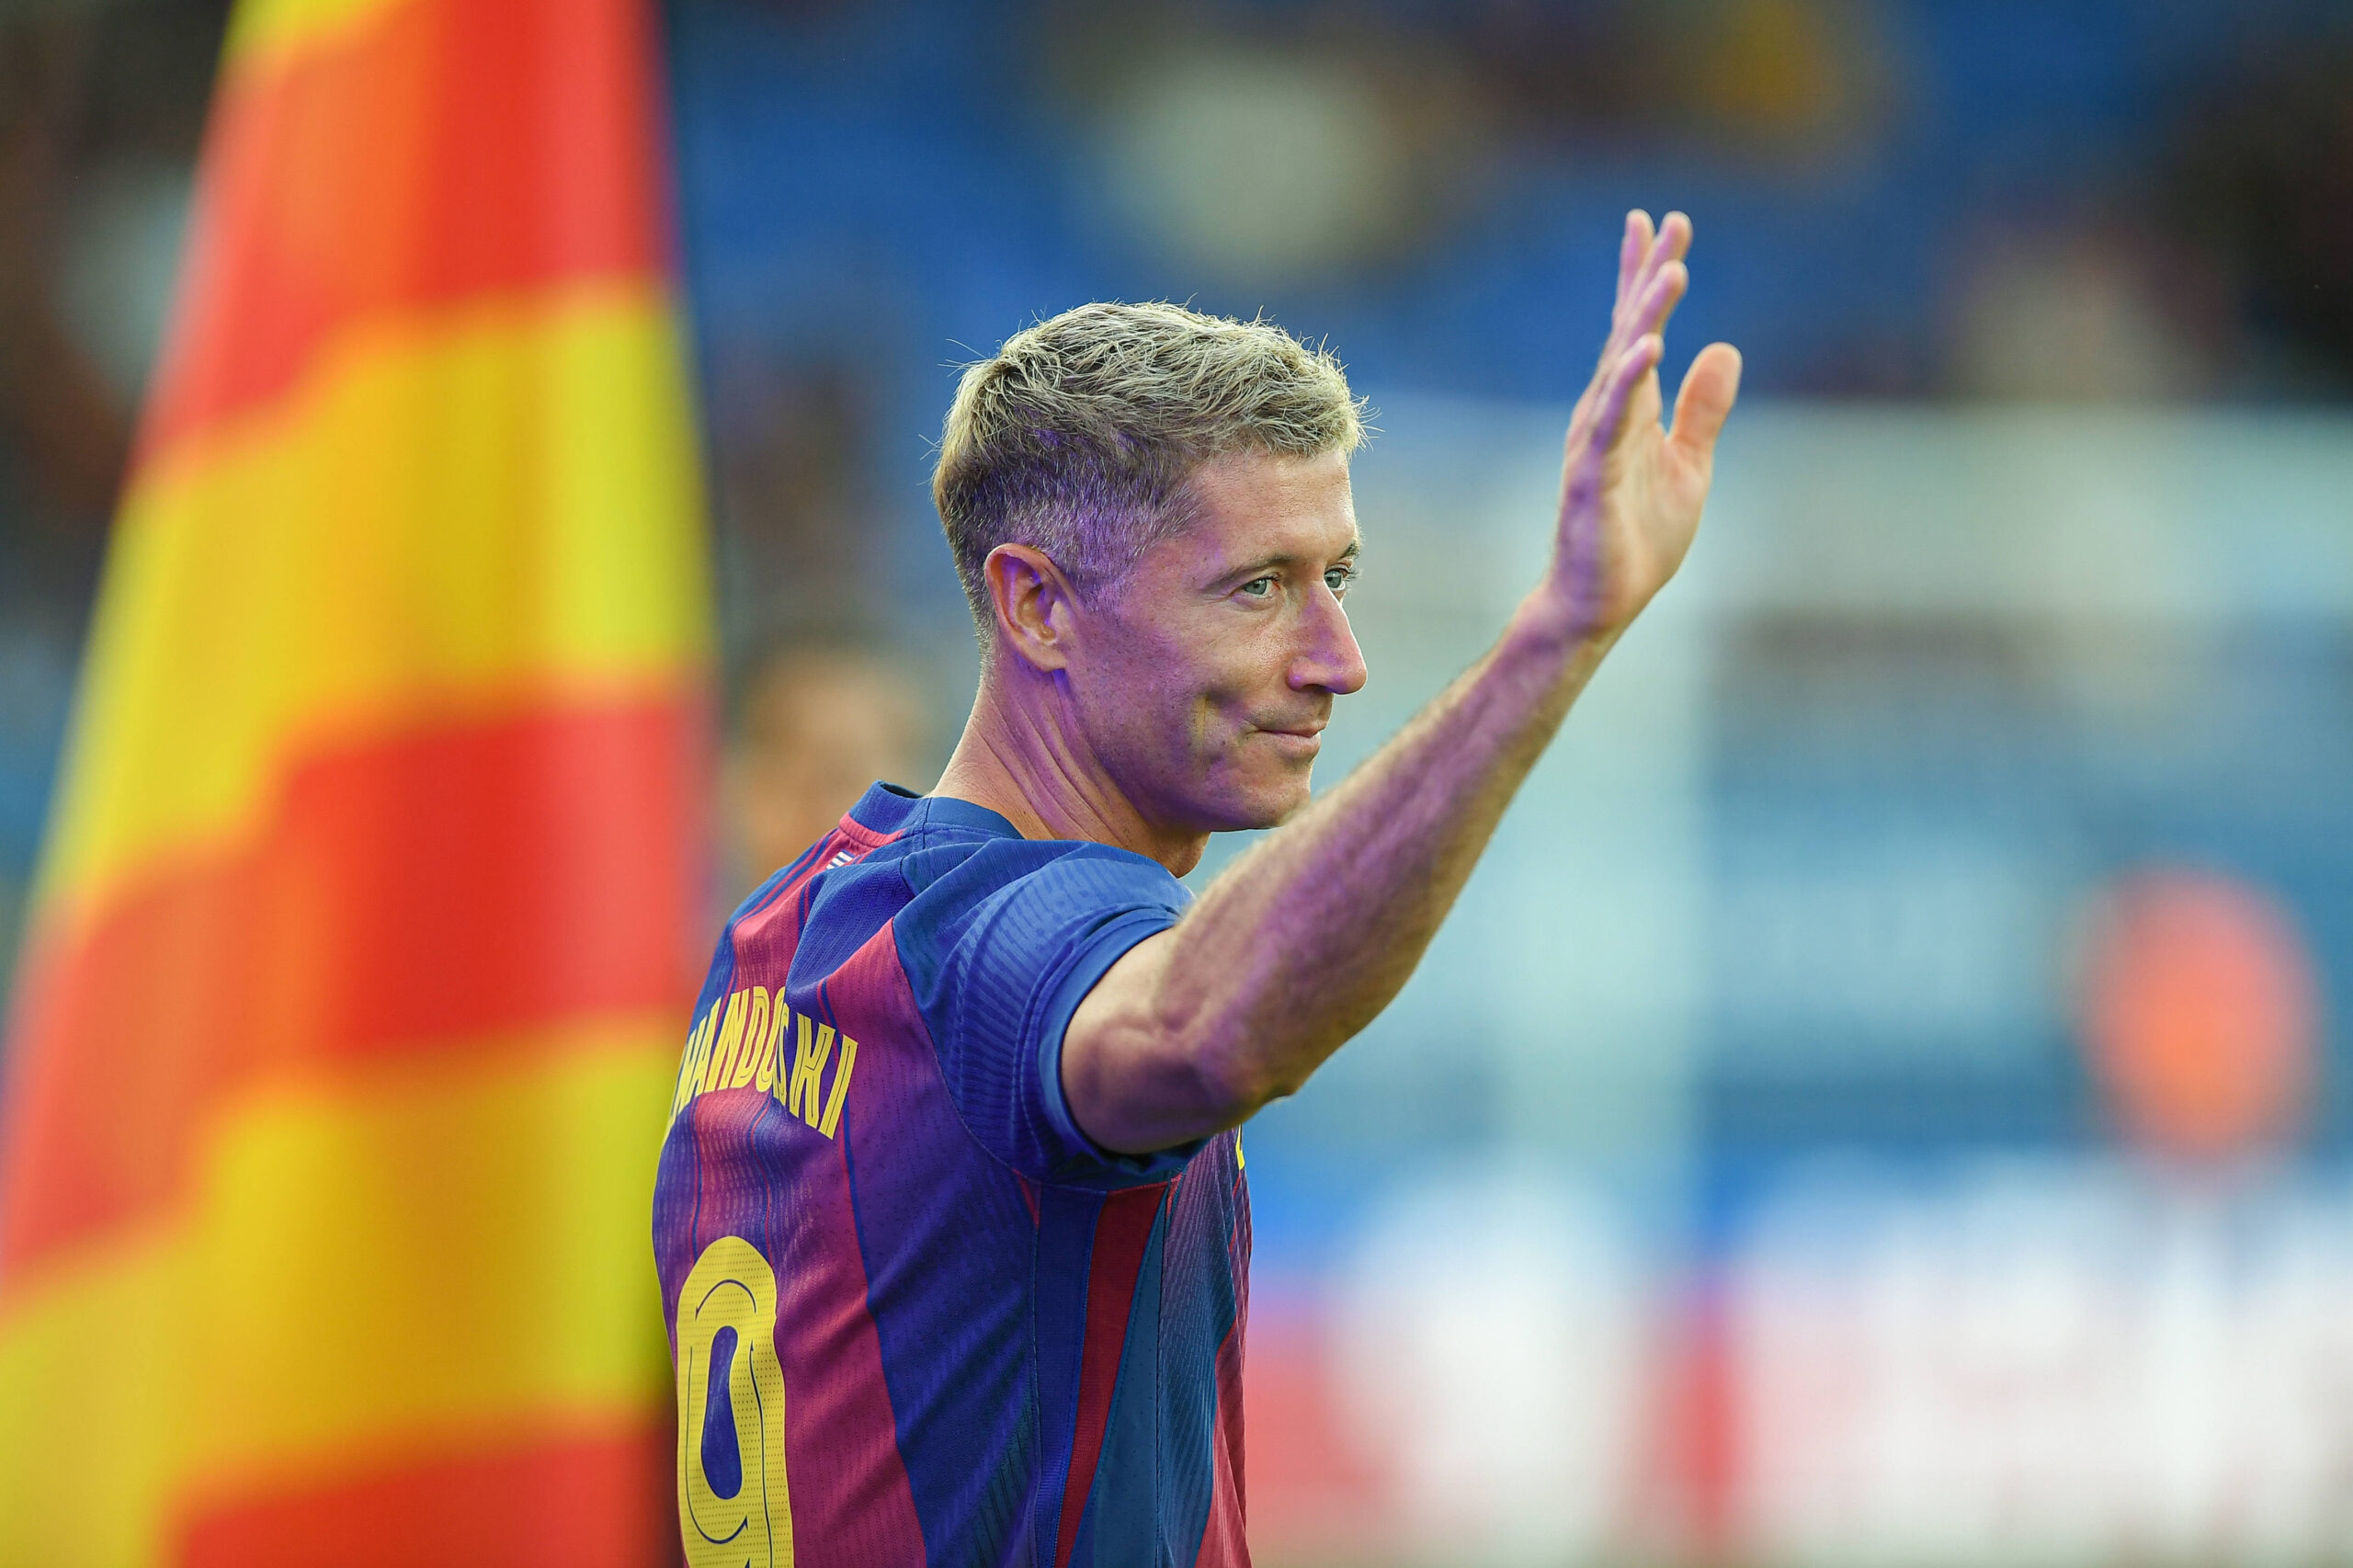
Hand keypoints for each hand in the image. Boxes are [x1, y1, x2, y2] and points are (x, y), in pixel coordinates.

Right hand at [1538, 210, 1741, 642]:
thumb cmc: (1638, 538)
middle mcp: (1608, 412)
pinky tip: (1650, 347)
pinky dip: (1629, 381)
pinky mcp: (1592, 474)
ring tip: (1671, 271)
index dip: (1647, 277)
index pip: (1640, 330)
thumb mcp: (1690, 465)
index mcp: (1632, 408)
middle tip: (1666, 223)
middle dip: (1647, 276)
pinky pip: (1612, 419)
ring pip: (1622, 366)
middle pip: (1630, 331)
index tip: (1662, 225)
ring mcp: (1597, 440)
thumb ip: (1704, 409)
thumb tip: (1725, 348)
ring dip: (1645, 317)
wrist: (1599, 603)